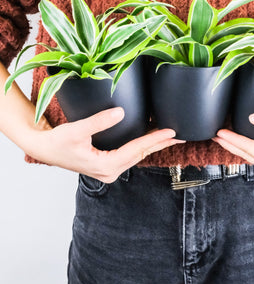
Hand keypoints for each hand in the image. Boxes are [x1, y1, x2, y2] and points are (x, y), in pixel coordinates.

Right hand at [25, 107, 184, 182]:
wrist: (43, 148)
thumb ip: (99, 121)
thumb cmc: (56, 142)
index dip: (155, 139)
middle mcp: (110, 172)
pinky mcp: (106, 164)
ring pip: (137, 155)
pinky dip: (141, 145)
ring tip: (170, 136)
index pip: (136, 150)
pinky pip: (129, 154)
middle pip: (141, 154)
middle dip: (160, 144)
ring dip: (152, 145)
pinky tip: (149, 138)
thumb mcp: (76, 130)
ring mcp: (109, 170)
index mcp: (105, 166)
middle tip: (180, 135)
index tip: (171, 132)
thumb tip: (120, 112)